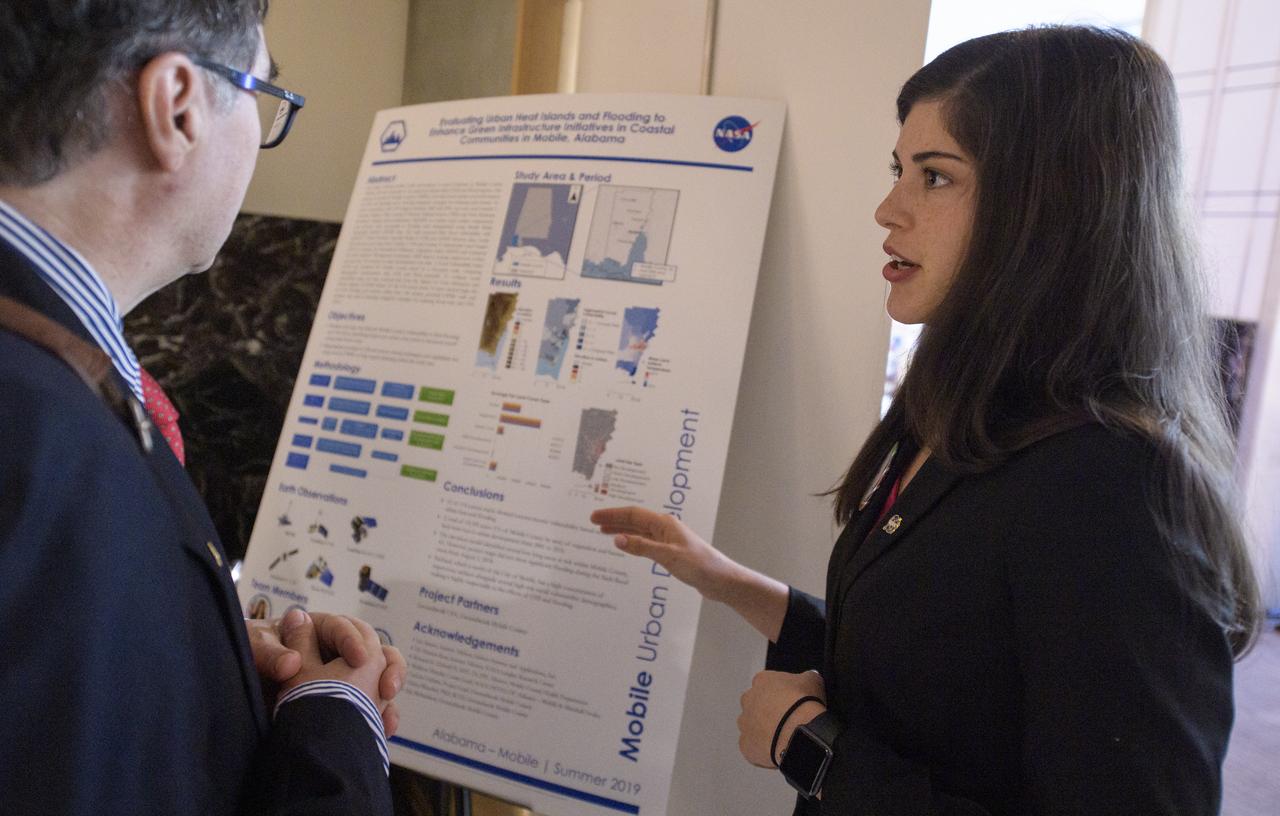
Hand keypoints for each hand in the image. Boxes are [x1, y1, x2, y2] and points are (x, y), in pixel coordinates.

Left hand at [247, 611, 406, 734]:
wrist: (237, 690)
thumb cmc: (249, 656)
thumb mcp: (255, 649)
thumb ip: (269, 654)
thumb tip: (291, 663)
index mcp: (317, 629)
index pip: (343, 628)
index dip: (353, 641)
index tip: (359, 659)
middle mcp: (336, 650)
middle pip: (375, 650)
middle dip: (386, 666)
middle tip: (387, 688)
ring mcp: (344, 677)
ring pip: (379, 677)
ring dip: (388, 692)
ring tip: (388, 715)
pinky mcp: (346, 702)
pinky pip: (371, 706)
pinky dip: (381, 716)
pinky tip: (385, 730)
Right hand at [590, 506, 738, 601]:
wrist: (721, 580)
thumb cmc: (700, 565)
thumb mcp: (668, 556)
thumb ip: (642, 547)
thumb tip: (618, 539)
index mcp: (665, 524)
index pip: (633, 515)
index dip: (612, 515)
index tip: (594, 517)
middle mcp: (665, 529)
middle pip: (634, 520)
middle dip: (614, 520)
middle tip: (594, 522)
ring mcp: (668, 540)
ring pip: (640, 531)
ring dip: (622, 530)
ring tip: (604, 532)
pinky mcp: (671, 553)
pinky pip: (646, 543)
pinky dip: (633, 543)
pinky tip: (626, 547)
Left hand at [737, 670, 825, 767]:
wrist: (799, 732)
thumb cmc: (804, 704)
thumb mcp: (812, 681)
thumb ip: (806, 677)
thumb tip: (809, 678)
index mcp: (762, 681)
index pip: (767, 684)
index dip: (780, 694)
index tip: (791, 703)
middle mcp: (748, 699)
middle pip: (755, 704)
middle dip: (767, 712)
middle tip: (785, 721)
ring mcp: (744, 723)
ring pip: (751, 726)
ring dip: (763, 730)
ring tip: (782, 737)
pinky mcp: (745, 744)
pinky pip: (751, 747)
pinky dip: (761, 750)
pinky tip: (777, 750)